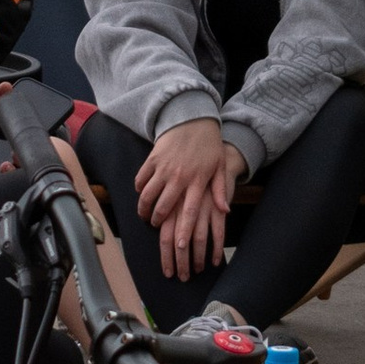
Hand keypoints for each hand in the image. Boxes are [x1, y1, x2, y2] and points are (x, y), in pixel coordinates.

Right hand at [135, 117, 236, 280]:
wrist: (193, 118)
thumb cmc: (209, 146)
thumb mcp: (219, 167)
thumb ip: (220, 190)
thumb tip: (225, 212)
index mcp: (197, 182)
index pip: (189, 212)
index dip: (184, 231)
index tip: (179, 246)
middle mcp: (179, 177)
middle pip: (164, 207)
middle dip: (157, 221)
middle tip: (155, 226)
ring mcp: (164, 167)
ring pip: (148, 195)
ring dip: (144, 208)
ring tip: (145, 215)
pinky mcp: (153, 158)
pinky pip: (141, 178)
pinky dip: (139, 188)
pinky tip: (142, 194)